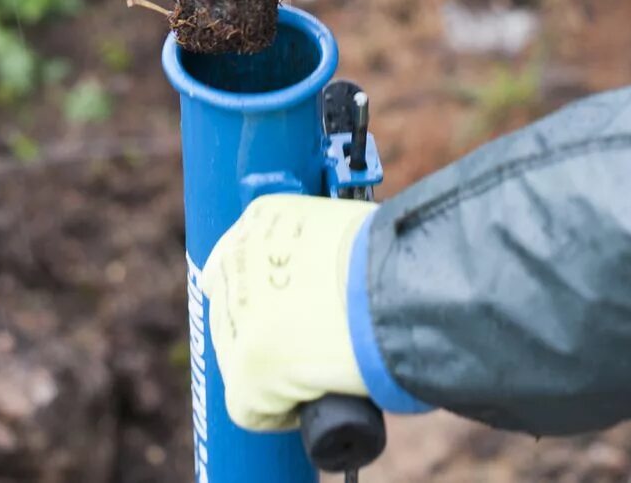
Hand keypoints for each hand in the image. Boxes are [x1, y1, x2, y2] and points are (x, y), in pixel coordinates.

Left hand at [202, 194, 371, 430]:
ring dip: (274, 369)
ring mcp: (236, 317)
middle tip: (311, 341)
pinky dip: (283, 413)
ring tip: (319, 372)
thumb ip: (322, 247)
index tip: (292, 308)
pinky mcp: (246, 371)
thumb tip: (331, 277)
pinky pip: (253, 408)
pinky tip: (315, 402)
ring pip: (240, 358)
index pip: (242, 261)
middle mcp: (236, 260)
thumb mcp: (346, 228)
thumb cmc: (391, 258)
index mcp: (261, 218)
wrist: (396, 287)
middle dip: (266, 327)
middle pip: (234, 309)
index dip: (268, 292)